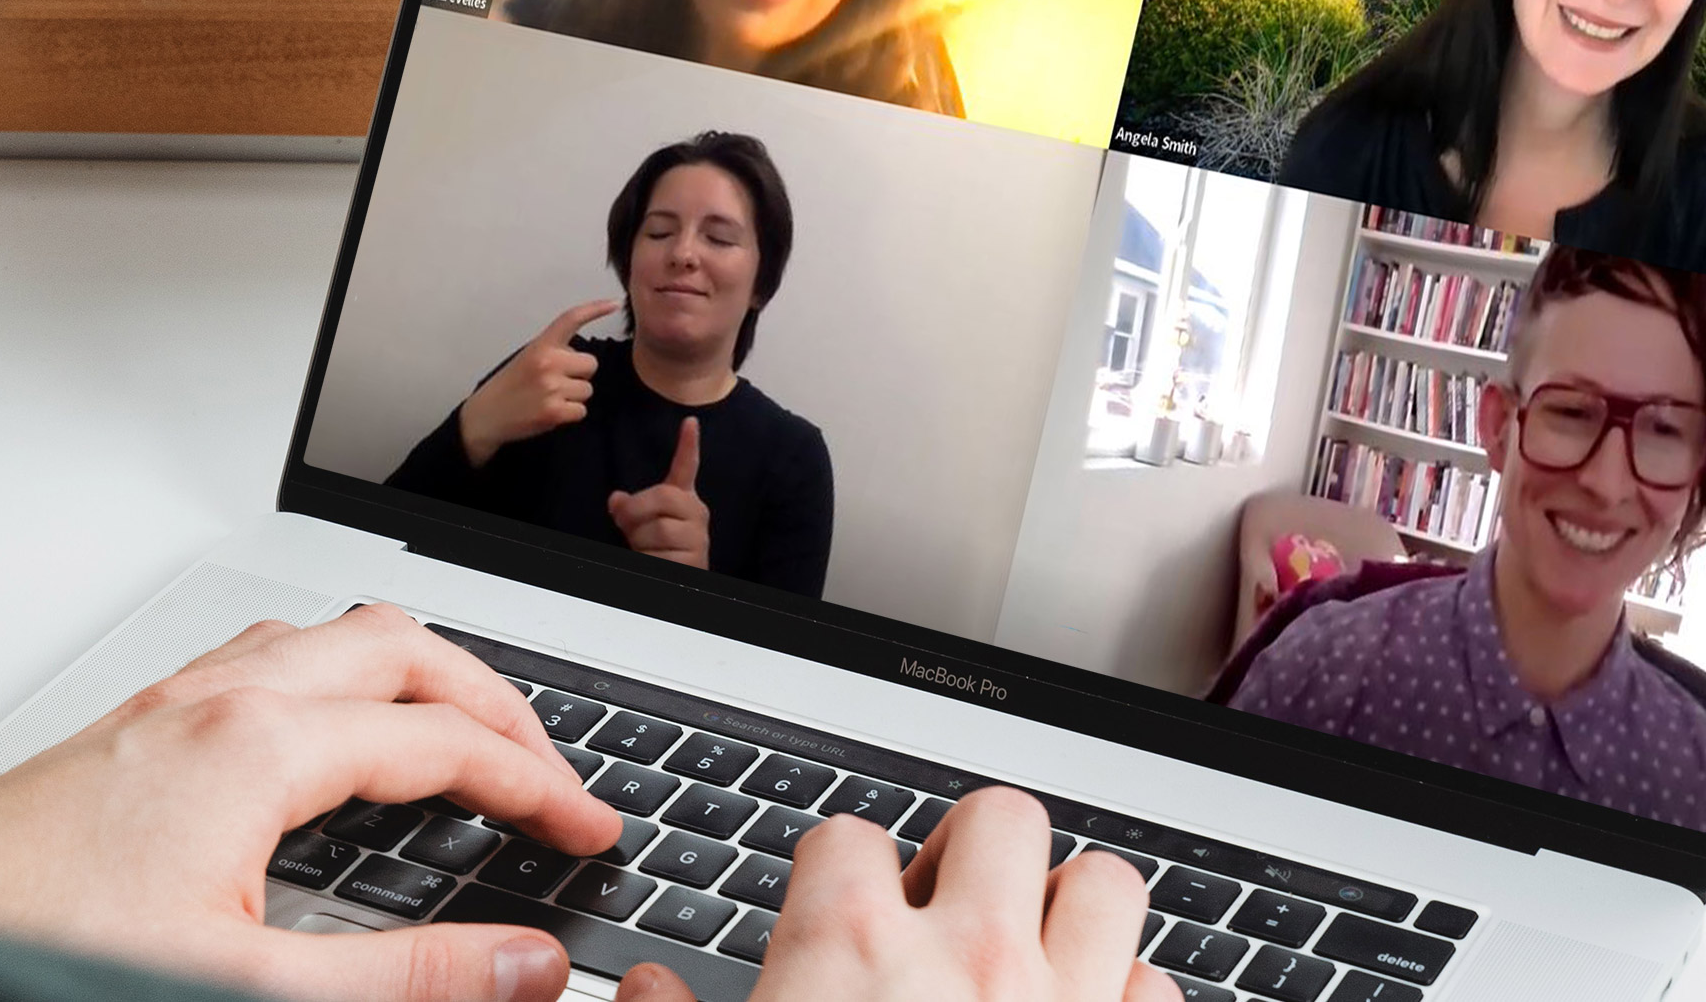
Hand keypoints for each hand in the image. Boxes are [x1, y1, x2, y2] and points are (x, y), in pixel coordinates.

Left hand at [0, 605, 623, 1001]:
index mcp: (260, 746)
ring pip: (336, 635)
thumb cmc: (35, 948)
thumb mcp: (248, 984)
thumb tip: (523, 965)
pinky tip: (335, 734)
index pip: (443, 743)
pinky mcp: (139, 722)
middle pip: (405, 649)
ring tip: (464, 733)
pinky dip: (345, 677)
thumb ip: (406, 978)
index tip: (587, 827)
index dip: (537, 783)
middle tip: (549, 770)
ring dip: (420, 673)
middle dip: (497, 704)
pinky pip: (274, 655)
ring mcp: (173, 699)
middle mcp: (220, 698)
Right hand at [458, 300, 618, 466]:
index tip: (613, 303)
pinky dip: (570, 414)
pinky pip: (581, 410)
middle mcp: (548, 362)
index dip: (594, 309)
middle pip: (591, 364)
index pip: (571, 320)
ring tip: (550, 398)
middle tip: (557, 382)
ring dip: (574, 396)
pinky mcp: (554, 411)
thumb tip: (579, 357)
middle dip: (579, 374)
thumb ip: (553, 351)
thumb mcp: (527, 357)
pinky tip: (551, 412)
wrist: (486, 416)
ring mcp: (552, 387)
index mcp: (541, 345)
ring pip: (587, 389)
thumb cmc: (509, 386)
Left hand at [608, 416, 709, 569]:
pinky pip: (661, 555)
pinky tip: (655, 560)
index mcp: (684, 500)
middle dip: (636, 511)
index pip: (687, 468)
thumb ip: (631, 506)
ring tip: (645, 548)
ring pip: (658, 529)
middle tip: (627, 525)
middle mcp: (697, 514)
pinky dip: (648, 558)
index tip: (690, 422)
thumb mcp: (641, 523)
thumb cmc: (661, 548)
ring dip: (640, 540)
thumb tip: (616, 499)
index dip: (688, 445)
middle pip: (662, 497)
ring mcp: (699, 538)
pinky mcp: (696, 561)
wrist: (679, 579)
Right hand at [615, 788, 1177, 1001]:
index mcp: (850, 948)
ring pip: (1106, 884)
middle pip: (1000, 818)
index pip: (849, 838)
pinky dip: (1126, 996)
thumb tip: (645, 991)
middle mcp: (969, 959)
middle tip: (943, 909)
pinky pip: (1156, 987)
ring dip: (1070, 908)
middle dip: (973, 853)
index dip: (836, 873)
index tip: (835, 912)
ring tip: (1028, 952)